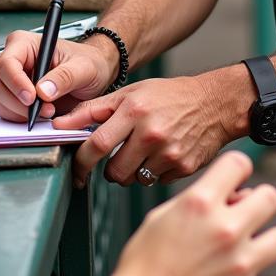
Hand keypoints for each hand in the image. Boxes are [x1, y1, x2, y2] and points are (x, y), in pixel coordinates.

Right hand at [0, 30, 116, 121]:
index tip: (32, 97)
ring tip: (48, 111)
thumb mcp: (83, 67)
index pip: (7, 62)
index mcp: (25, 44)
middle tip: (44, 109)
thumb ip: (64, 77)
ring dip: (21, 112)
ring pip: (0, 99)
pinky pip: (8, 111)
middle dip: (19, 102)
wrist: (95, 75)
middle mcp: (16, 60)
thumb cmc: (88, 62)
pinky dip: (21, 118)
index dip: (15, 82)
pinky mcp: (16, 97)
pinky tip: (41, 116)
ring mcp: (14, 80)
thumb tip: (43, 90)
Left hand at [54, 75, 232, 188]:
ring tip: (143, 152)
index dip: (82, 162)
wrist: (214, 104)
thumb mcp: (131, 93)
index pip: (97, 145)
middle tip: (116, 158)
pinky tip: (163, 155)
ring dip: (131, 172)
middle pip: (114, 171)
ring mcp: (168, 153)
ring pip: (134, 180)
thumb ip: (95, 109)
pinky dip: (154, 173)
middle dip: (109, 170)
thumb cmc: (171, 96)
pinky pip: (155, 182)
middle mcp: (151, 133)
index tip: (77, 169)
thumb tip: (61, 123)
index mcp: (134, 110)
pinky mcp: (182, 169)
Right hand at [100, 151, 275, 275]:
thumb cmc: (144, 264)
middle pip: (270, 197)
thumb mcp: (161, 216)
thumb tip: (231, 195)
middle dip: (259, 201)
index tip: (234, 178)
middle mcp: (225, 230)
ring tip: (247, 247)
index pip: (239, 163)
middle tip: (246, 212)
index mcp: (200, 203)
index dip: (237, 168)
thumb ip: (198, 199)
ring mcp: (240, 264)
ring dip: (265, 241)